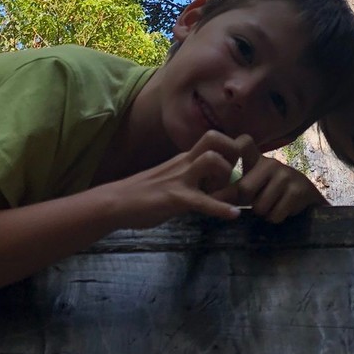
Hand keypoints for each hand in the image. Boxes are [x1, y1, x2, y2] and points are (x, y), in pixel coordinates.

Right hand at [111, 130, 248, 227]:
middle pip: (215, 139)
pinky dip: (221, 208)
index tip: (238, 169)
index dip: (230, 149)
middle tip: (238, 175)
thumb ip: (189, 178)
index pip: (213, 139)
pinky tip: (233, 214)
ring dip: (227, 177)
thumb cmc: (141, 193)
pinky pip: (203, 200)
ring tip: (229, 194)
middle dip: (234, 153)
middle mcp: (184, 162)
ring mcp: (180, 178)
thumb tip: (209, 185)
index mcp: (184, 158)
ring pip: (211, 160)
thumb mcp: (170, 179)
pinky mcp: (175, 198)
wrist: (115, 202)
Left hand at [233, 141, 327, 221]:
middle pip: (244, 189)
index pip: (244, 142)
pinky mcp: (297, 190)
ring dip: (263, 214)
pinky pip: (275, 215)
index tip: (226, 166)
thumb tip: (209, 198)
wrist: (304, 195)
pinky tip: (281, 209)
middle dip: (247, 203)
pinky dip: (275, 218)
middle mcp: (271, 163)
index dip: (232, 150)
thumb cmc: (270, 189)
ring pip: (260, 206)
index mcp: (257, 158)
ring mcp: (285, 175)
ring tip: (271, 205)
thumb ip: (232, 189)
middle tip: (255, 202)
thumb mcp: (252, 184)